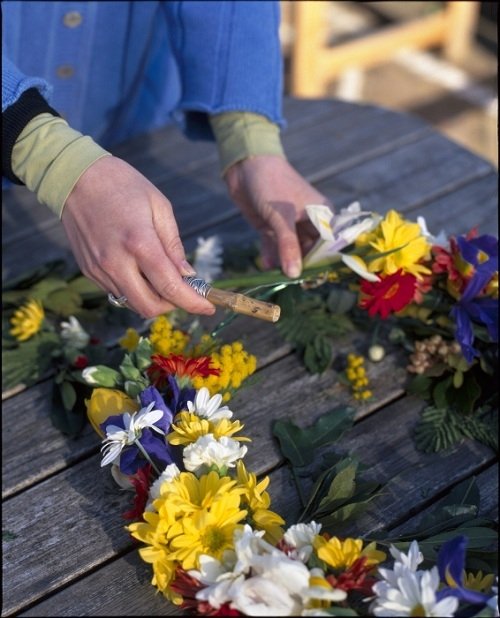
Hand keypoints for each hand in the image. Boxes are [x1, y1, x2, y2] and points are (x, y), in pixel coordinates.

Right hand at [62, 156, 215, 317]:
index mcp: (140, 243)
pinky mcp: (89, 271)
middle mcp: (117, 262)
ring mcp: (99, 269)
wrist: (75, 177)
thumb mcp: (159, 206)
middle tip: (182, 291)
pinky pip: (117, 292)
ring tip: (161, 278)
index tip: (207, 308)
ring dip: (152, 299)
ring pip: (132, 303)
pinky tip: (139, 271)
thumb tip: (187, 276)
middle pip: (150, 306)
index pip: (171, 288)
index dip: (193, 303)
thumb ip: (173, 245)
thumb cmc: (122, 185)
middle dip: (172, 306)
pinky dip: (134, 290)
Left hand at [224, 155, 330, 276]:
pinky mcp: (273, 228)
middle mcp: (309, 222)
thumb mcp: (281, 218)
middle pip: (311, 252)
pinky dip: (272, 257)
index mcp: (322, 215)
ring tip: (276, 277)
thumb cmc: (271, 185)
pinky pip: (275, 248)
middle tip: (293, 283)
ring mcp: (290, 226)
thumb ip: (288, 246)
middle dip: (302, 267)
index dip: (325, 263)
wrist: (245, 166)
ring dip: (285, 264)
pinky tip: (266, 265)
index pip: (330, 245)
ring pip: (292, 252)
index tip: (316, 280)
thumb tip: (295, 274)